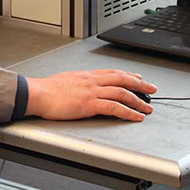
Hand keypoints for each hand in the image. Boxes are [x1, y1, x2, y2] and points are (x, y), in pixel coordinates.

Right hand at [25, 69, 155, 121]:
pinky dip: (128, 112)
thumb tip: (79, 88)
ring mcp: (92, 92)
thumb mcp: (64, 81)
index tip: (137, 77)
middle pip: (122, 79)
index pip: (112, 72)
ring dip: (138, 100)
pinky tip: (135, 116)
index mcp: (86, 75)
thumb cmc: (46, 90)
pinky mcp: (90, 104)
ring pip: (122, 92)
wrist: (37, 93)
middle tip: (152, 89)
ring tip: (147, 107)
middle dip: (140, 84)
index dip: (127, 74)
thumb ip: (76, 84)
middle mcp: (92, 81)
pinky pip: (115, 107)